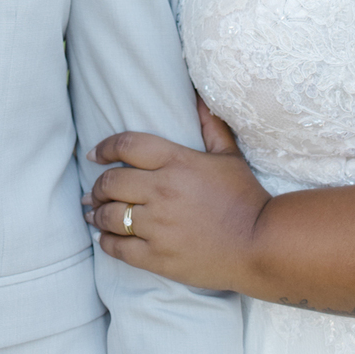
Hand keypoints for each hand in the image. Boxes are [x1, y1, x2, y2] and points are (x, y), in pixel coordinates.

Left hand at [85, 115, 269, 291]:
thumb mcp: (229, 156)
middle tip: (94, 191)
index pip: (126, 145)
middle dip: (97, 186)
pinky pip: (118, 248)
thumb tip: (198, 97)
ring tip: (93, 214)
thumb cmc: (246, 198)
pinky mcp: (158, 257)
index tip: (95, 155)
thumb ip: (210, 125)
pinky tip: (105, 238)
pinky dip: (106, 242)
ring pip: (109, 216)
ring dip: (96, 214)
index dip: (104, 148)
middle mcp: (162, 191)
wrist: (261, 245)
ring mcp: (158, 226)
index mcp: (177, 162)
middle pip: (111, 183)